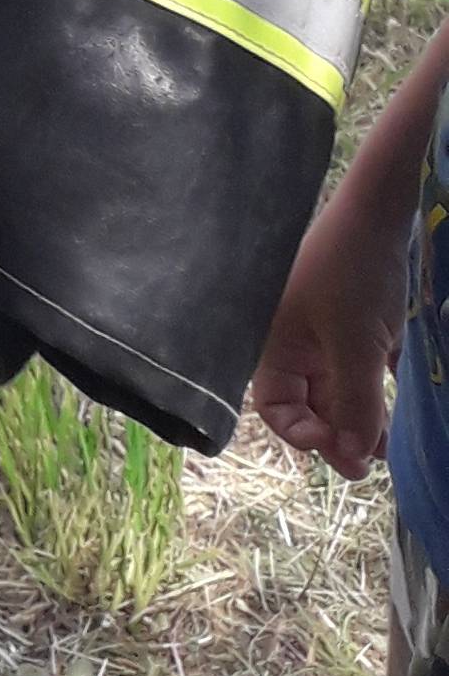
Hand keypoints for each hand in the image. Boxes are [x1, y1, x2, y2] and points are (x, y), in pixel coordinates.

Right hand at [252, 179, 406, 480]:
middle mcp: (297, 345)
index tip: (342, 449)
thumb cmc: (353, 274)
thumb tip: (351, 459)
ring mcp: (327, 334)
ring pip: (340, 391)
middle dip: (339, 434)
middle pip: (310, 404)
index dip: (304, 435)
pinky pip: (362, 371)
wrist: (380, 213)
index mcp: (277, 347)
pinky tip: (398, 413)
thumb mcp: (355, 344)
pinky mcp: (357, 326)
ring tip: (390, 445)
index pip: (276, 409)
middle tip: (372, 462)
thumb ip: (353, 402)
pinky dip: (378, 393)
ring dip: (363, 419)